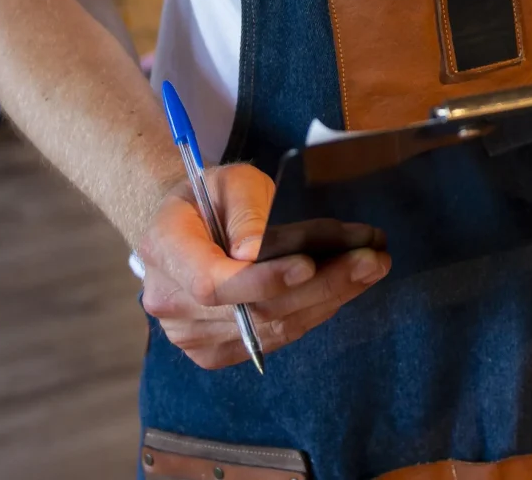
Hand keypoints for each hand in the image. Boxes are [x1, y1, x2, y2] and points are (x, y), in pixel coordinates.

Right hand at [136, 163, 388, 368]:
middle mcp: (170, 302)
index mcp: (162, 251)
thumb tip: (255, 251)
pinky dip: (312, 313)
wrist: (186, 228)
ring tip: (369, 269)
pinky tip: (344, 289)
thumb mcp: (228, 179)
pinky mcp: (216, 351)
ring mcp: (191, 335)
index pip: (212, 283)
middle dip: (319, 285)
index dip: (262, 280)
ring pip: (269, 328)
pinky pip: (272, 338)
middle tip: (369, 259)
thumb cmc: (211, 197)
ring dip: (327, 300)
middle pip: (252, 311)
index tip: (310, 264)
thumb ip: (244, 209)